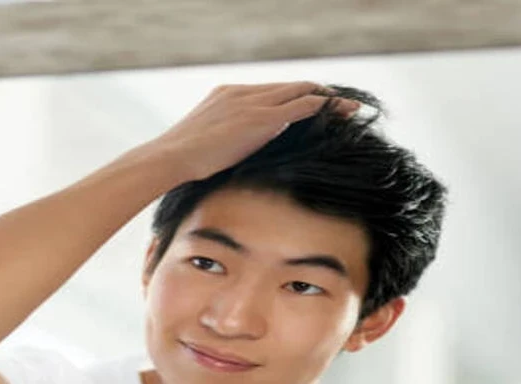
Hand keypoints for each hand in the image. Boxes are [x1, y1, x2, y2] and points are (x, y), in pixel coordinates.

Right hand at [147, 82, 359, 181]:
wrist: (171, 157)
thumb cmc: (184, 160)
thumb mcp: (208, 144)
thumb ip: (226, 141)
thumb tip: (234, 159)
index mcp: (228, 95)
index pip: (270, 91)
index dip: (294, 95)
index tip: (311, 104)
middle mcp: (242, 92)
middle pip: (289, 86)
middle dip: (317, 92)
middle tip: (340, 102)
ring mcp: (253, 102)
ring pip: (300, 91)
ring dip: (327, 97)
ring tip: (348, 107)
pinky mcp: (262, 118)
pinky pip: (302, 106)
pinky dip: (324, 106)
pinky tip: (340, 111)